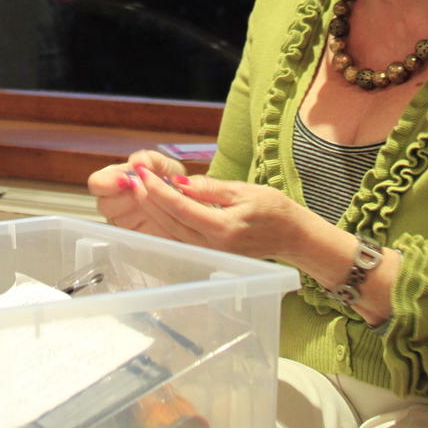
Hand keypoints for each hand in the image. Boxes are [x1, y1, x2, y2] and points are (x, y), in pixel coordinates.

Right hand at [88, 150, 187, 236]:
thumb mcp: (162, 164)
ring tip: (162, 201)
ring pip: (124, 223)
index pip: (97, 183)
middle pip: (106, 206)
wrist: (187, 197)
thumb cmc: (168, 177)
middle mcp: (114, 204)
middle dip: (127, 199)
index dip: (108, 182)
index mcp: (114, 181)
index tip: (126, 179)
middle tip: (147, 192)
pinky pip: (142, 236)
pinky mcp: (139, 238)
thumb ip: (149, 159)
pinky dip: (156, 225)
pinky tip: (167, 216)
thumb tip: (138, 163)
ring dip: (145, 211)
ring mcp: (125, 223)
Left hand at [112, 165, 319, 261]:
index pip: (180, 207)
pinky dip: (164, 223)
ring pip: (171, 233)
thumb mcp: (245, 191)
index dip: (157, 190)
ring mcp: (211, 254)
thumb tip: (180, 183)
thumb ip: (211, 189)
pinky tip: (154, 209)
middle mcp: (213, 246)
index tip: (142, 173)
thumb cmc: (275, 210)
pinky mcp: (210, 254)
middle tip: (133, 178)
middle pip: (170, 222)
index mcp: (223, 228)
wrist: (294, 238)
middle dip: (148, 199)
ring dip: (152, 211)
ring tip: (138, 189)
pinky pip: (179, 239)